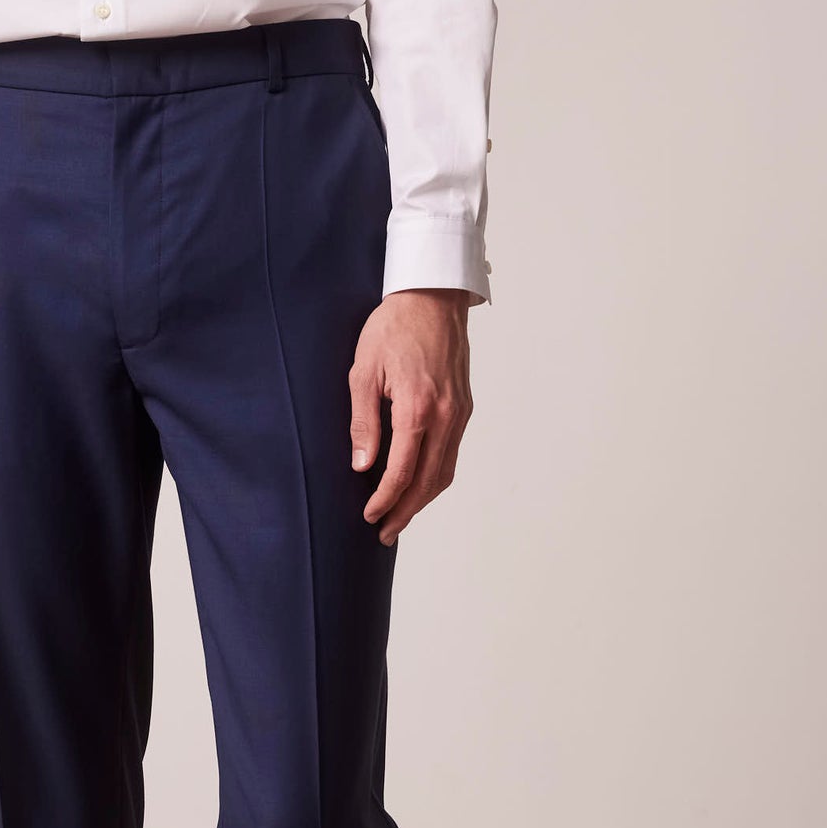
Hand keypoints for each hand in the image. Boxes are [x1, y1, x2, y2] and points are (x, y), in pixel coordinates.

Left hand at [349, 289, 473, 544]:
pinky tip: (418, 484)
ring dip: (423, 499)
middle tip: (384, 533)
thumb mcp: (363, 372)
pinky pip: (452, 452)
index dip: (384, 500)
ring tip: (401, 516)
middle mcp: (445, 416)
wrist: (433, 295)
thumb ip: (363, 422)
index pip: (402, 472)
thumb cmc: (393, 326)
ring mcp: (459, 412)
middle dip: (405, 511)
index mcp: (418, 409)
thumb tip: (362, 465)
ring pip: (445, 471)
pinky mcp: (464, 406)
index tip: (369, 516)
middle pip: (428, 481)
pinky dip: (435, 476)